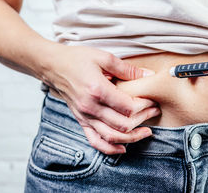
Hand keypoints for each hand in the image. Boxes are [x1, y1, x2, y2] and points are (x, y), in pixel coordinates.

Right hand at [43, 45, 160, 154]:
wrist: (53, 66)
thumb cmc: (77, 59)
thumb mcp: (104, 57)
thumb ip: (127, 69)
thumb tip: (148, 74)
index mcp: (97, 89)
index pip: (128, 107)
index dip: (144, 105)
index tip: (152, 99)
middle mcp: (90, 107)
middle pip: (123, 124)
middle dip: (143, 119)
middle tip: (154, 111)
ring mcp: (85, 116)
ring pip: (112, 137)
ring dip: (132, 138)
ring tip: (147, 132)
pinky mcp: (81, 121)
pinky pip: (95, 141)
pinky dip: (110, 148)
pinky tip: (123, 148)